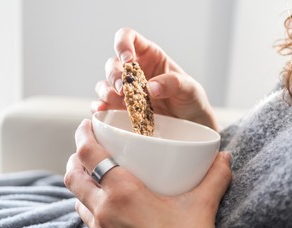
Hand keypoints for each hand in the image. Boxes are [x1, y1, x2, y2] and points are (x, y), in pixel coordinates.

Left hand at [64, 120, 231, 227]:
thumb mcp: (202, 208)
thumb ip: (215, 178)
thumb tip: (224, 157)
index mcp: (123, 193)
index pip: (89, 155)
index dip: (83, 136)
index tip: (87, 125)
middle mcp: (104, 210)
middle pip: (74, 176)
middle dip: (76, 158)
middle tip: (86, 148)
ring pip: (77, 198)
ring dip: (80, 181)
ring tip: (93, 172)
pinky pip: (87, 218)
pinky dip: (88, 203)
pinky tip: (105, 203)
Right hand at [93, 28, 217, 129]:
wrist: (190, 124)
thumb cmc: (190, 100)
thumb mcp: (190, 89)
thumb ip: (174, 84)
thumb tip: (150, 87)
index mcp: (149, 56)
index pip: (128, 38)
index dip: (123, 44)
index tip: (127, 59)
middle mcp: (134, 70)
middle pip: (113, 64)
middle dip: (115, 75)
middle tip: (124, 89)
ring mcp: (126, 90)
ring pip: (105, 83)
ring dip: (107, 91)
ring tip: (120, 100)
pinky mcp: (121, 108)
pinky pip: (103, 104)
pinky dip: (100, 106)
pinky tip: (103, 110)